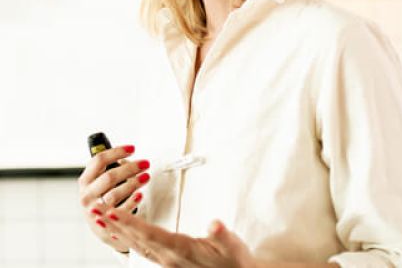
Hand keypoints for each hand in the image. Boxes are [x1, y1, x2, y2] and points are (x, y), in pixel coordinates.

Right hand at [78, 144, 150, 251]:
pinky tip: (140, 195)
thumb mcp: (99, 181)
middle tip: (145, 164)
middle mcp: (87, 195)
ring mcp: (95, 211)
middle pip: (109, 177)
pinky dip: (132, 202)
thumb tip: (127, 151)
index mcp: (85, 180)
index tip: (133, 149)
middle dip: (130, 168)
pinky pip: (120, 211)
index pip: (99, 160)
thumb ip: (109, 166)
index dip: (117, 152)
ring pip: (115, 194)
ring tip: (146, 177)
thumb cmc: (102, 197)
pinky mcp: (105, 225)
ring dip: (133, 184)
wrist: (101, 227)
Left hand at [98, 208, 256, 267]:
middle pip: (136, 240)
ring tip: (102, 219)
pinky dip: (130, 239)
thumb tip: (214, 224)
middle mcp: (170, 259)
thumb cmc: (235, 261)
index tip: (112, 212)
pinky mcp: (170, 262)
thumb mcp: (233, 247)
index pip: (150, 234)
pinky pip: (143, 250)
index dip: (130, 223)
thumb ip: (222, 236)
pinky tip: (124, 234)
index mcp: (182, 250)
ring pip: (136, 246)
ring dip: (118, 231)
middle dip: (114, 225)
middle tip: (95, 210)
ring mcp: (168, 262)